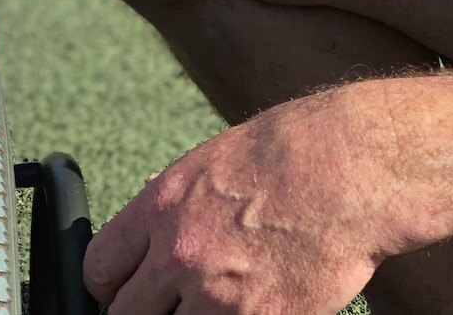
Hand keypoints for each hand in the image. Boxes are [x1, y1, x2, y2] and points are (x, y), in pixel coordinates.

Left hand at [86, 89, 390, 314]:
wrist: (353, 169)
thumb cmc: (292, 152)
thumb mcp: (212, 161)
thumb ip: (175, 202)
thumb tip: (150, 221)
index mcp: (160, 207)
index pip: (99, 268)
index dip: (109, 286)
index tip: (125, 290)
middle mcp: (179, 254)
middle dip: (145, 312)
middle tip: (168, 305)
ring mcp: (218, 296)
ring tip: (218, 303)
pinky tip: (256, 306)